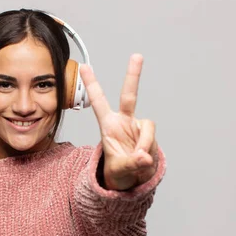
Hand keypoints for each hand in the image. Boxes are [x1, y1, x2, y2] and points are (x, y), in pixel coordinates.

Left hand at [80, 54, 158, 190]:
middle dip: (133, 75)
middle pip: (129, 95)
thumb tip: (143, 157)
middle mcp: (124, 121)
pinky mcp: (150, 135)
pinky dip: (149, 150)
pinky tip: (143, 160)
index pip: (99, 101)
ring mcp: (138, 127)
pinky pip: (152, 140)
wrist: (133, 180)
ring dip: (144, 144)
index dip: (92, 84)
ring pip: (147, 127)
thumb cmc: (119, 171)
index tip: (84, 66)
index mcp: (108, 125)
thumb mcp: (119, 170)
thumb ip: (130, 164)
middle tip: (137, 56)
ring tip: (137, 159)